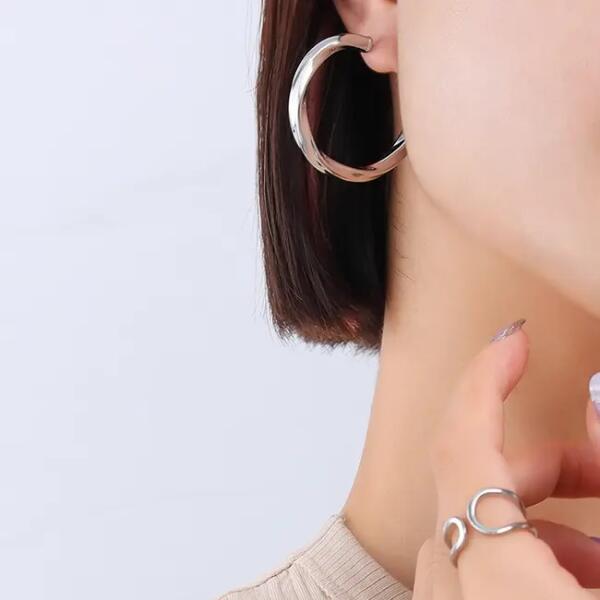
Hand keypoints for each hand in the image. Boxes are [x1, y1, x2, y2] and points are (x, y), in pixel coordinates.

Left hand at [411, 322, 599, 599]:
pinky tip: (572, 578)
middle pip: (472, 487)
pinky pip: (470, 572)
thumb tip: (599, 397)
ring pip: (472, 531)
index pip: (462, 441)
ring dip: (537, 519)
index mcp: (494, 576)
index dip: (487, 378)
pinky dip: (516, 556)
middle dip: (544, 466)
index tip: (514, 339)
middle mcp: (450, 594)